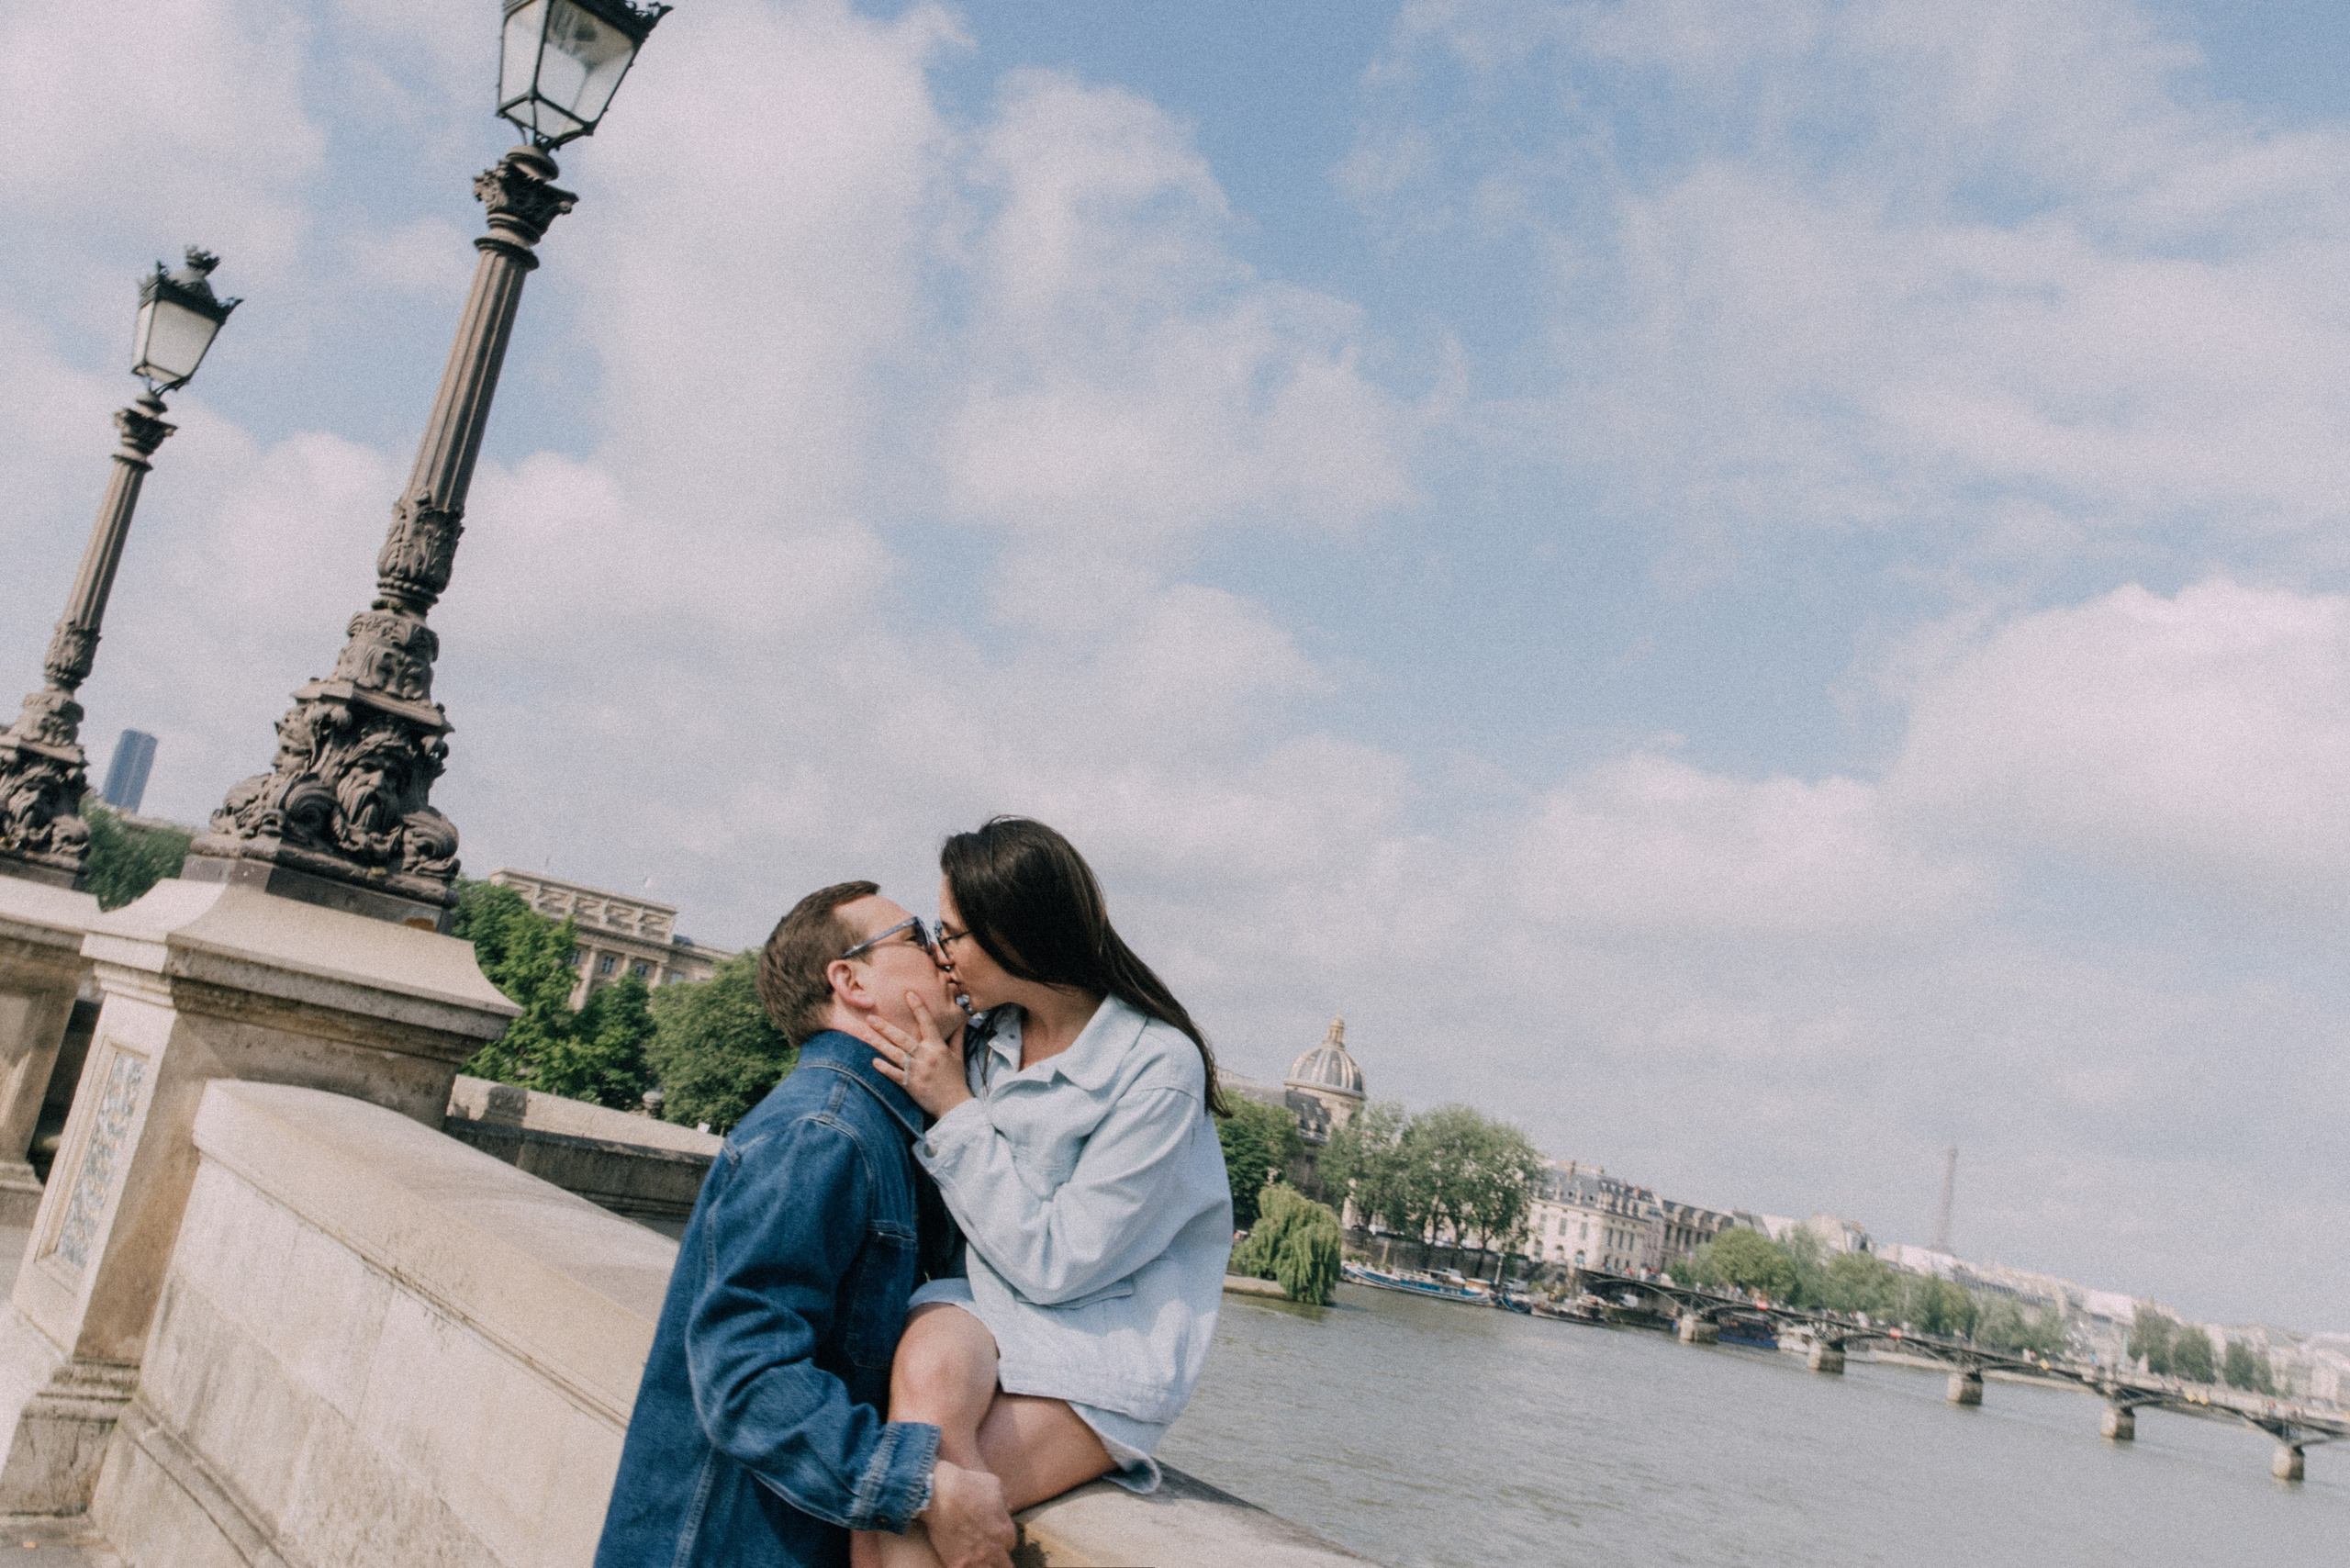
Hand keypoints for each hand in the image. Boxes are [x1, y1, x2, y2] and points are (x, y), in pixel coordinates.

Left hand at [868, 993, 974, 1119]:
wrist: (955, 1105)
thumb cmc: (956, 1078)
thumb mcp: (958, 1055)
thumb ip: (957, 1035)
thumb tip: (963, 1017)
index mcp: (938, 1047)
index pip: (927, 1023)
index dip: (918, 1008)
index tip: (908, 994)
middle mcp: (927, 1057)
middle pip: (903, 1039)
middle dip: (885, 1028)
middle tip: (871, 1018)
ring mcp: (918, 1071)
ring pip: (895, 1055)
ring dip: (880, 1044)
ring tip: (866, 1035)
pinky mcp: (911, 1085)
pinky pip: (896, 1075)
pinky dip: (885, 1069)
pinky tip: (874, 1061)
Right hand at [919, 1459, 1015, 1567]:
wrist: (938, 1494)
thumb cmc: (966, 1485)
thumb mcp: (995, 1484)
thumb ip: (1005, 1500)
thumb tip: (1007, 1507)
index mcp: (1005, 1532)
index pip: (1011, 1545)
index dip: (1003, 1541)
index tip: (995, 1538)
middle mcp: (994, 1549)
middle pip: (1005, 1566)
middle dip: (999, 1560)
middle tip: (990, 1553)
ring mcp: (975, 1560)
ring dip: (987, 1566)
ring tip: (979, 1560)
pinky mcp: (956, 1564)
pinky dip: (967, 1567)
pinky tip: (964, 1563)